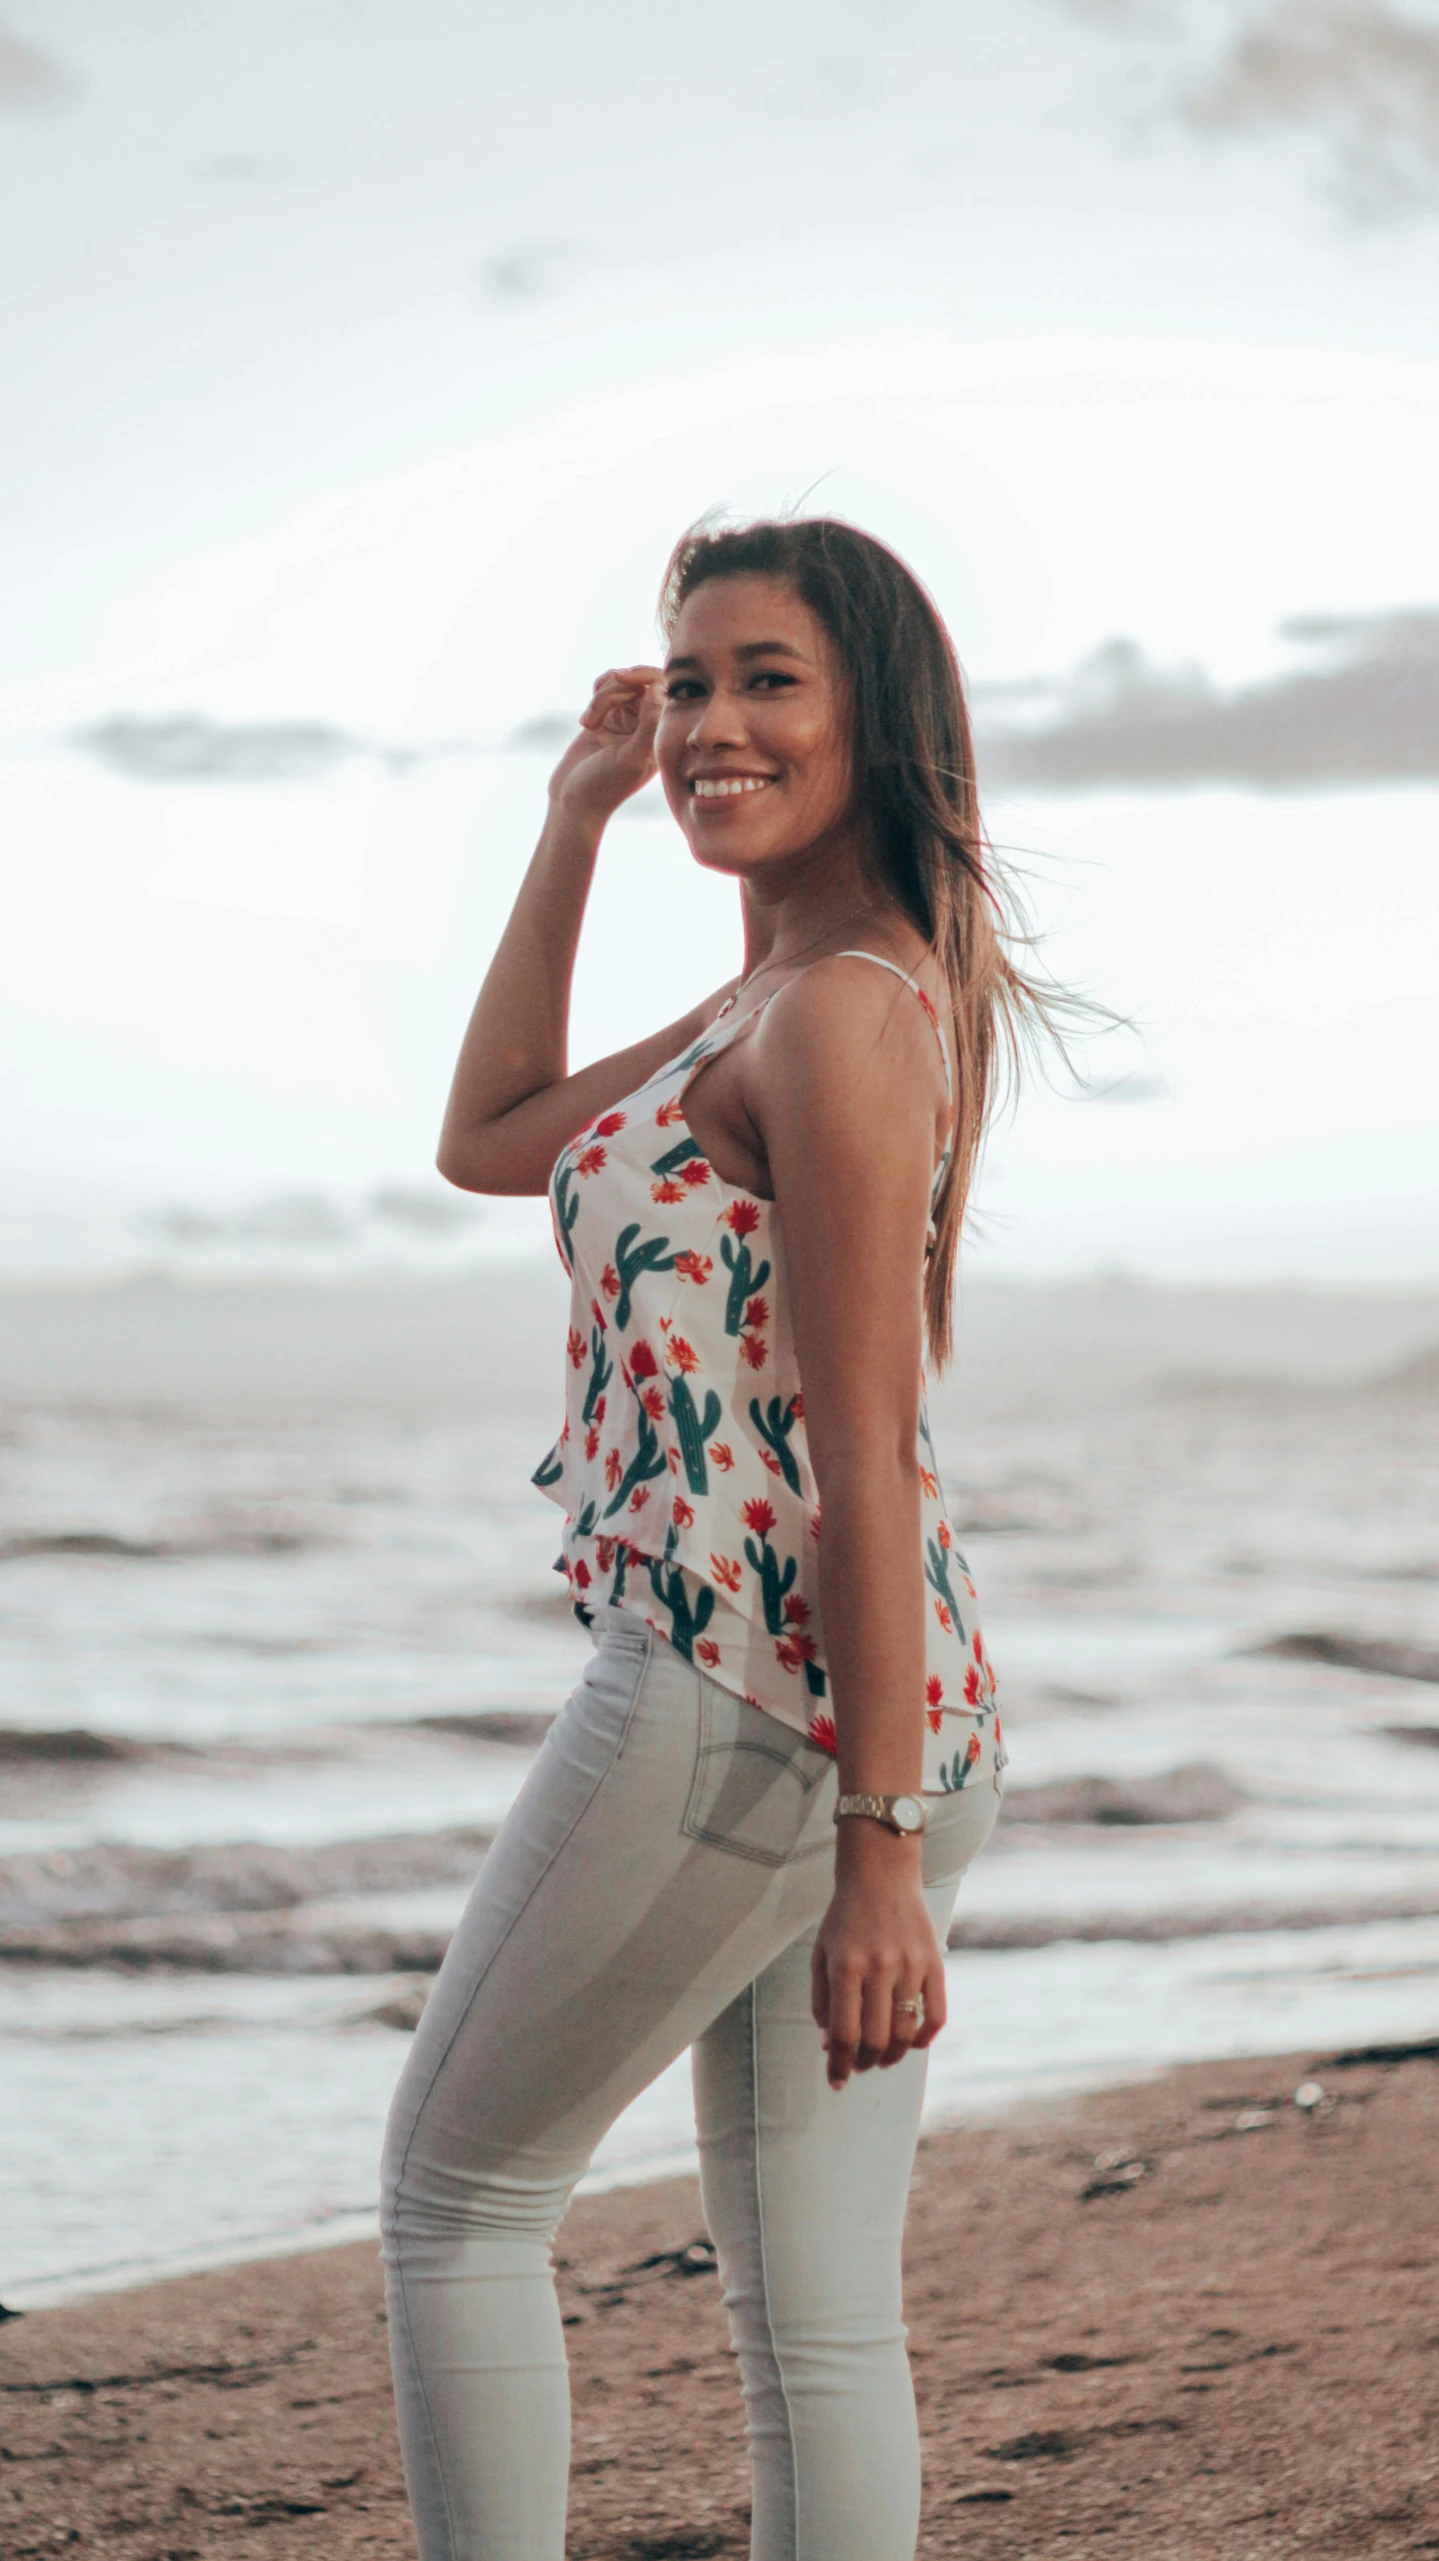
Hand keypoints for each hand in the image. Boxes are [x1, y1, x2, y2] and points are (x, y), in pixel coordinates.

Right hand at [548, 664, 664, 826]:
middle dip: (615, 688)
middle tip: (595, 711)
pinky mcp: (607, 717)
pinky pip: (606, 688)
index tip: (621, 677)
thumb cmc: (604, 786)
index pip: (664, 688)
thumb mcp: (631, 758)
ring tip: (588, 724)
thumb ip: (649, 724)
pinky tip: (587, 720)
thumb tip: (657, 688)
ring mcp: (627, 720)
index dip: (644, 675)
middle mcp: (648, 724)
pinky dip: (595, 696)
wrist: (573, 800)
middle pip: (639, 681)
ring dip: (600, 697)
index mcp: (661, 733)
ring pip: (619, 683)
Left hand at [810, 1827, 947, 2089]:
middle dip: (864, 2063)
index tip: (836, 2081)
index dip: (839, 2065)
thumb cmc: (844, 1918)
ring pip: (905, 2032)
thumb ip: (821, 2001)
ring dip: (892, 2056)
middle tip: (859, 2067)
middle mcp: (879, 1968)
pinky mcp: (934, 1963)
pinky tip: (911, 2043)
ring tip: (881, 2058)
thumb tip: (830, 2046)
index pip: (844, 2033)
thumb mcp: (821, 1954)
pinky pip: (936, 2015)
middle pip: (875, 2039)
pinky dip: (924, 2038)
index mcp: (845, 1966)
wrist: (881, 1874)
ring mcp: (910, 1965)